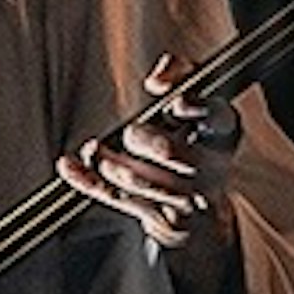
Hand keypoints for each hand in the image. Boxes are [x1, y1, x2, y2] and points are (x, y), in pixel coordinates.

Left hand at [59, 55, 241, 262]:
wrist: (202, 206)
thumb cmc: (192, 138)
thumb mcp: (195, 101)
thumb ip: (181, 73)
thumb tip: (157, 81)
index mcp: (223, 133)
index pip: (219, 117)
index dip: (196, 108)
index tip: (175, 104)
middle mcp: (213, 167)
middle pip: (174, 153)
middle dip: (145, 140)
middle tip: (133, 133)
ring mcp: (189, 199)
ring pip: (144, 182)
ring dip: (113, 164)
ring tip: (97, 152)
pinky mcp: (163, 220)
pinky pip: (118, 199)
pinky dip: (89, 181)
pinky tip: (70, 166)